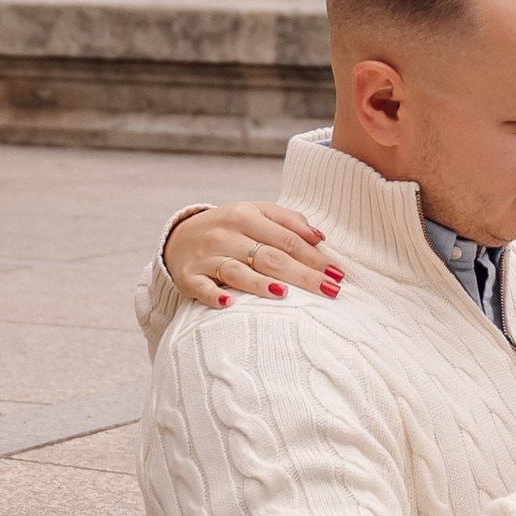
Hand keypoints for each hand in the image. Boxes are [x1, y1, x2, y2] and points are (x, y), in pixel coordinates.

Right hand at [163, 204, 339, 307]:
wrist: (178, 236)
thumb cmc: (228, 227)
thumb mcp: (254, 213)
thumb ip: (287, 220)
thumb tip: (319, 236)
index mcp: (246, 215)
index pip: (286, 238)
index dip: (314, 256)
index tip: (337, 273)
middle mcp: (226, 235)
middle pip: (270, 257)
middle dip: (302, 274)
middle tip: (329, 289)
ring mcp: (207, 257)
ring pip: (237, 271)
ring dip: (259, 282)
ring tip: (284, 293)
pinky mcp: (189, 276)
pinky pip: (202, 287)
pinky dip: (214, 295)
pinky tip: (229, 303)